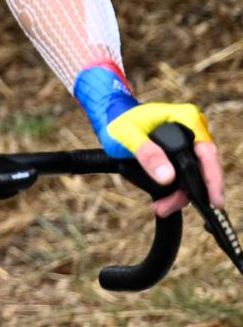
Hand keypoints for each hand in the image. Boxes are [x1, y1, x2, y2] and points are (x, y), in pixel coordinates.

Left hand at [75, 65, 224, 215]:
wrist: (111, 118)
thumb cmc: (119, 121)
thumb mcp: (127, 136)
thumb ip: (146, 154)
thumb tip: (168, 177)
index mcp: (187, 118)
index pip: (207, 152)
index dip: (213, 178)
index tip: (214, 200)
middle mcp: (195, 130)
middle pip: (204, 167)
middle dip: (191, 193)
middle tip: (167, 208)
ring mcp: (191, 143)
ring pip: (195, 175)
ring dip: (180, 195)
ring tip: (160, 207)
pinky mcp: (183, 154)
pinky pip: (186, 175)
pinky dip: (176, 190)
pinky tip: (163, 202)